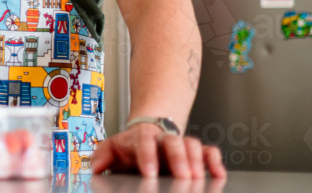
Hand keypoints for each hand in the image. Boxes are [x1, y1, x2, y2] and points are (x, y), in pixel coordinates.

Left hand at [91, 123, 225, 178]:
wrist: (148, 134)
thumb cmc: (131, 146)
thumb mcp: (114, 148)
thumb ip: (102, 156)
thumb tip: (94, 167)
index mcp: (142, 137)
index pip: (144, 141)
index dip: (147, 156)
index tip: (148, 173)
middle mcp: (164, 139)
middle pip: (173, 142)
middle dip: (178, 158)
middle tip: (182, 176)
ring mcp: (181, 144)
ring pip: (192, 144)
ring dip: (197, 160)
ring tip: (197, 177)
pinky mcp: (196, 153)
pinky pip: (209, 151)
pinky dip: (214, 161)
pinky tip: (218, 174)